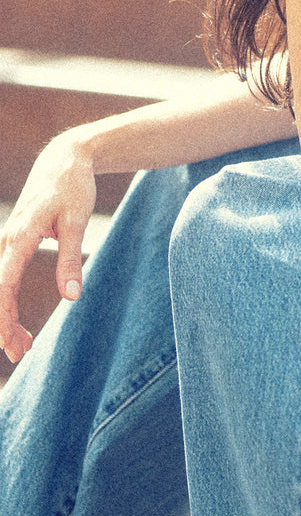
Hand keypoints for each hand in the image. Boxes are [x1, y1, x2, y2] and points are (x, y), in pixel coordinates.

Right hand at [0, 134, 96, 363]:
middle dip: (3, 325)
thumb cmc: (73, 189)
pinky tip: (17, 320)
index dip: (4, 316)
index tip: (10, 341)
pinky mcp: (12, 244)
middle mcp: (6, 241)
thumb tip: (71, 296)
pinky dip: (7, 302)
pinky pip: (3, 279)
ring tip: (23, 345)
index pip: (3, 285)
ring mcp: (6, 242)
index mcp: (19, 236)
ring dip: (5, 317)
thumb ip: (71, 259)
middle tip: (19, 354)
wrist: (63, 161)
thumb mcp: (77, 222)